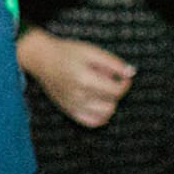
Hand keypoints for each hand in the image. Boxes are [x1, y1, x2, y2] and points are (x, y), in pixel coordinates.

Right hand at [17, 28, 134, 127]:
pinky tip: (100, 104)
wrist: (42, 59)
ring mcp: (72, 106)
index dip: (125, 83)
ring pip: (104, 115)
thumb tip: (131, 73)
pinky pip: (91, 122)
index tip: (123, 75)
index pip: (116, 90)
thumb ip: (113, 62)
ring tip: (102, 90)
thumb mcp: (91, 51)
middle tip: (109, 79)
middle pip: (111, 103)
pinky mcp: (68, 110)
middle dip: (116, 92)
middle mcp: (78, 96)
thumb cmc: (67, 52)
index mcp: (84, 79)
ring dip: (110, 103)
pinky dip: (100, 116)